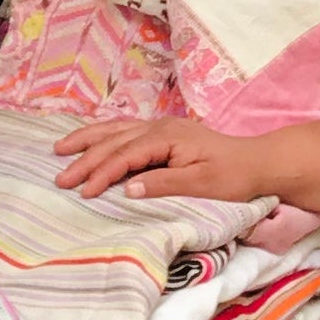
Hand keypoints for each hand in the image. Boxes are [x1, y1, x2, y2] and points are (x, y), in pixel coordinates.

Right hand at [54, 118, 268, 204]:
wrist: (259, 162)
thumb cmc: (235, 176)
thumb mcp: (203, 185)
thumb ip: (164, 184)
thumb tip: (127, 187)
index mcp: (169, 137)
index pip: (126, 155)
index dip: (103, 173)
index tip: (84, 191)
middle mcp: (162, 127)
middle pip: (115, 141)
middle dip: (86, 159)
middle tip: (61, 178)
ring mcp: (163, 128)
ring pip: (116, 131)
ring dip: (88, 140)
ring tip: (60, 149)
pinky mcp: (165, 134)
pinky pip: (126, 130)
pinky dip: (103, 134)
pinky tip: (90, 139)